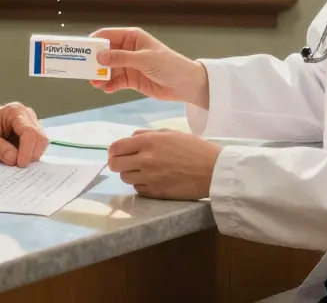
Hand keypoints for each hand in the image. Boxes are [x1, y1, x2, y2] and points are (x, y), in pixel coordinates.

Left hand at [0, 103, 49, 166]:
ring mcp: (29, 123)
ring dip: (31, 155)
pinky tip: (17, 158)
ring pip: (40, 142)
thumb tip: (15, 160)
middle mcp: (26, 114)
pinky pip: (35, 145)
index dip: (27, 151)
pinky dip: (29, 154)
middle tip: (17, 166)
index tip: (19, 165)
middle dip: (31, 154)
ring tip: (16, 162)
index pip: (30, 132)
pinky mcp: (28, 132)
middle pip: (40, 138)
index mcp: (15, 111)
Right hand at [89, 27, 209, 107]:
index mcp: (132, 37)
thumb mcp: (144, 59)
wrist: (185, 84)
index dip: (94, 41)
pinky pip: (116, 81)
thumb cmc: (169, 65)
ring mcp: (129, 65)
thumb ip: (121, 58)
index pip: (107, 35)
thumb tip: (100, 56)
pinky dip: (110, 85)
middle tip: (85, 70)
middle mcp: (128, 49)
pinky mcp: (132, 79)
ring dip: (100, 76)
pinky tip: (107, 90)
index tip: (82, 50)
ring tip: (96, 84)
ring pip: (108, 69)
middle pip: (105, 53)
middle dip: (95, 62)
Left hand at [107, 130, 221, 199]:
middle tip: (126, 163)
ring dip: (130, 174)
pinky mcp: (155, 192)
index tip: (116, 153)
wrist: (212, 170)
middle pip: (115, 165)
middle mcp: (145, 159)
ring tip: (143, 171)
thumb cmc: (194, 148)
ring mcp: (149, 178)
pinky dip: (141, 184)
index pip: (116, 147)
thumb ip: (147, 134)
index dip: (113, 151)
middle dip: (117, 163)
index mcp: (148, 142)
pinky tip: (153, 180)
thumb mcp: (171, 133)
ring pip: (125, 178)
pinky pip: (138, 189)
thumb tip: (130, 139)